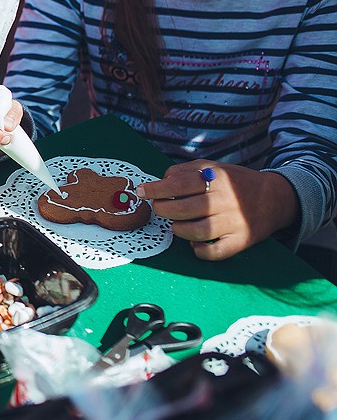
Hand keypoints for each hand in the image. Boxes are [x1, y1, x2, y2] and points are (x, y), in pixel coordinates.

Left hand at [135, 161, 299, 260]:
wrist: (276, 198)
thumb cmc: (235, 182)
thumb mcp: (213, 167)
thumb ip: (185, 171)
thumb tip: (160, 182)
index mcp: (218, 178)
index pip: (180, 184)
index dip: (157, 189)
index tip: (142, 192)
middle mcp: (227, 200)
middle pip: (184, 209)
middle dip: (164, 209)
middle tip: (159, 208)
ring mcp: (235, 222)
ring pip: (196, 232)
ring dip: (178, 229)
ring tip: (176, 224)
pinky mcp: (242, 240)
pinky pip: (216, 252)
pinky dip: (200, 251)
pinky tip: (194, 244)